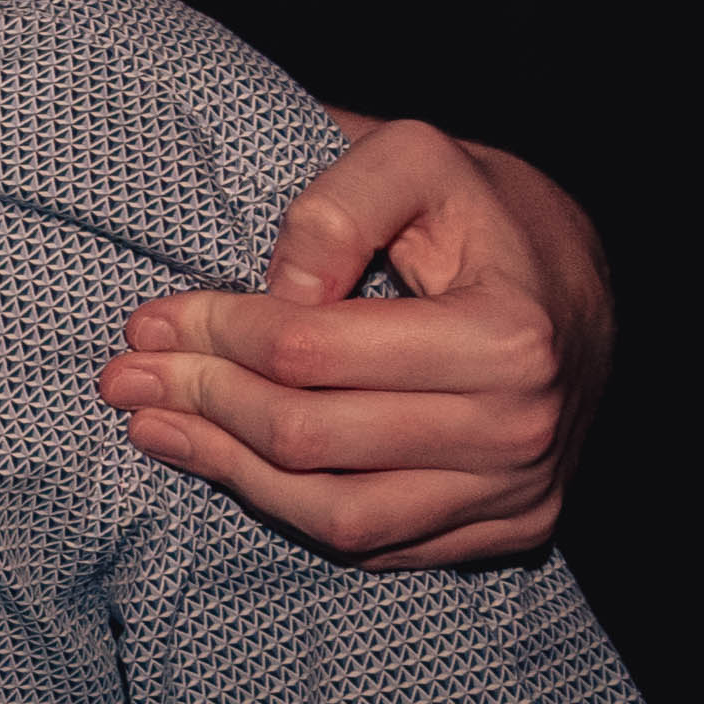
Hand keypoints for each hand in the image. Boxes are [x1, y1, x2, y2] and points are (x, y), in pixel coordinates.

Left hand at [101, 113, 604, 566]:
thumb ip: (340, 203)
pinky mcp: (509, 530)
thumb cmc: (487, 212)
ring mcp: (517, 491)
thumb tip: (279, 287)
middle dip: (198, 401)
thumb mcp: (418, 158)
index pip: (310, 351)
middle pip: (310, 436)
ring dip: (225, 471)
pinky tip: (228, 467)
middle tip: (124, 376)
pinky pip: (376, 545)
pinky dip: (288, 510)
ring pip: (336, 514)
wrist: (580, 284)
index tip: (150, 319)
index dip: (213, 334)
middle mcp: (520, 428)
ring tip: (154, 428)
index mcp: (506, 335)